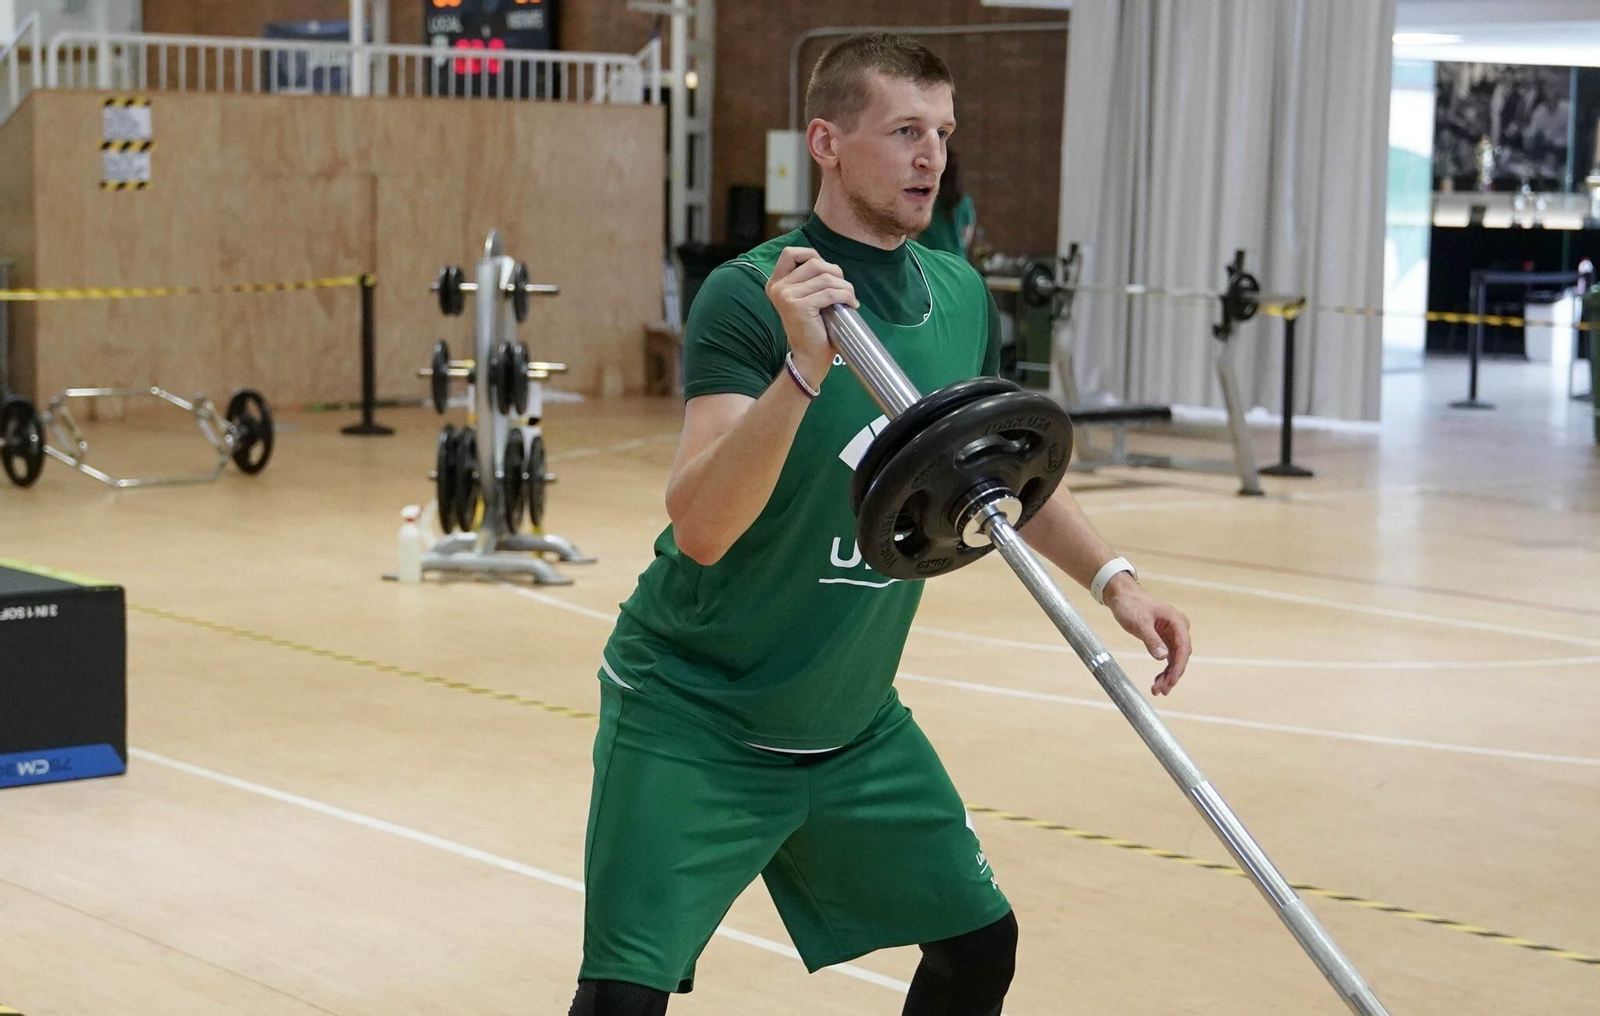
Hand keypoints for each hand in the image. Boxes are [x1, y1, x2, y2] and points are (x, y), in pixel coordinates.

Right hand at [765, 247, 857, 386]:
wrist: (809, 358)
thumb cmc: (813, 328)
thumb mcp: (806, 298)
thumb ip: (809, 279)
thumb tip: (830, 265)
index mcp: (776, 284)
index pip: (790, 253)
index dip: (812, 255)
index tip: (827, 271)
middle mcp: (778, 288)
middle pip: (814, 263)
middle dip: (836, 273)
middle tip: (844, 290)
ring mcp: (786, 296)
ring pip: (826, 277)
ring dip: (845, 286)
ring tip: (850, 299)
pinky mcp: (799, 306)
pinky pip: (830, 293)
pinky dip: (846, 296)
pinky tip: (851, 305)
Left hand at [1102, 575, 1190, 695]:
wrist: (1122, 596)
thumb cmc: (1131, 606)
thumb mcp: (1139, 623)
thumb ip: (1151, 640)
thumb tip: (1163, 657)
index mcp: (1177, 622)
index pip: (1183, 648)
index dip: (1179, 667)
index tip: (1172, 681)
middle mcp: (1179, 628)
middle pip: (1181, 656)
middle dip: (1172, 675)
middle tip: (1162, 691)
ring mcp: (1173, 634)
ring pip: (1175, 659)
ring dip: (1168, 675)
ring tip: (1157, 690)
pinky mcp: (1165, 638)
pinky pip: (1168, 657)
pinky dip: (1163, 669)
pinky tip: (1157, 681)